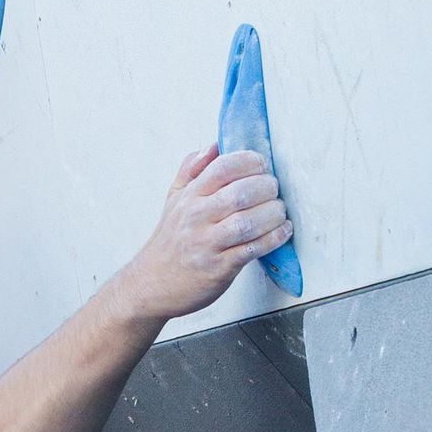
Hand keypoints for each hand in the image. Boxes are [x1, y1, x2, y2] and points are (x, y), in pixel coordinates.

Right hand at [126, 144, 291, 321]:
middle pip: (241, 192)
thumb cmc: (169, 243)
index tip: (262, 166)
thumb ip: (191, 170)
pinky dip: (274, 239)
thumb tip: (213, 146)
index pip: (223, 167)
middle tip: (274, 191)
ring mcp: (207, 243)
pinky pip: (253, 249)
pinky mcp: (219, 268)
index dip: (250, 162)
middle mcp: (197, 217)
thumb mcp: (173, 200)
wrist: (150, 285)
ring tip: (279, 213)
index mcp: (190, 196)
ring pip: (249, 221)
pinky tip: (280, 233)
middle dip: (267, 188)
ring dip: (273, 214)